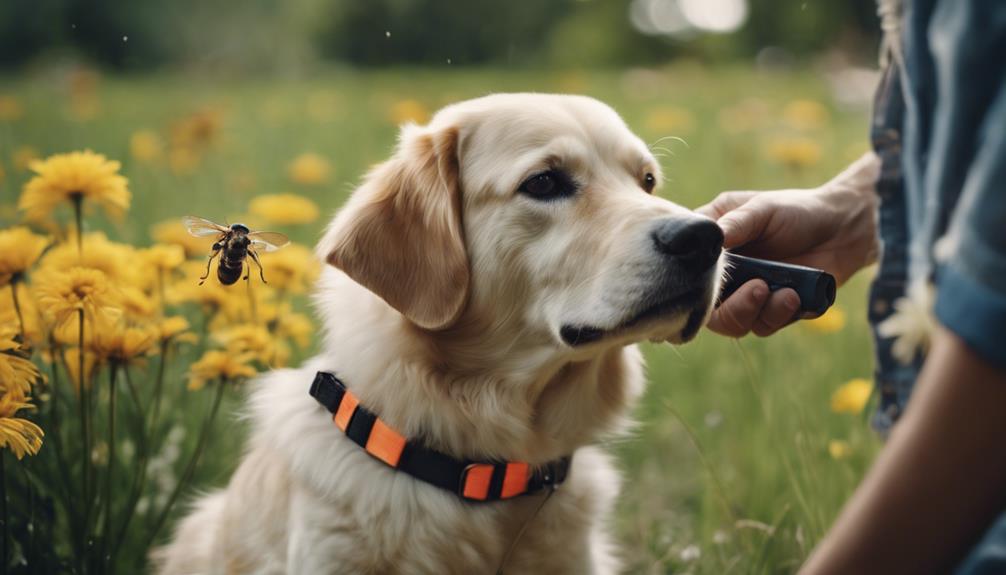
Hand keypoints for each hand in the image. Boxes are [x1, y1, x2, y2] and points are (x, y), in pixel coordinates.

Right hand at [698, 154, 879, 337]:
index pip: (684, 272)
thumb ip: (735, 224)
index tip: (706, 284)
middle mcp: (724, 274)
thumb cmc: (798, 209)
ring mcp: (747, 294)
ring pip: (734, 324)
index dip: (687, 285)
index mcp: (713, 247)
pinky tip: (796, 295)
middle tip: (757, 290)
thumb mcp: (762, 208)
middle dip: (732, 308)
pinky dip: (779, 315)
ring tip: (786, 293)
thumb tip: (708, 240)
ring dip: (758, 312)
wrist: (845, 227)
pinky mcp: (773, 309)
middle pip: (707, 309)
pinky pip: (765, 325)